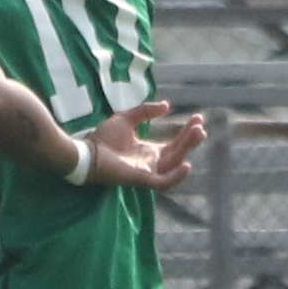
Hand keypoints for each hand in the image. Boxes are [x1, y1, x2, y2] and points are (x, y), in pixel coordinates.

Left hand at [84, 100, 207, 190]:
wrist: (87, 152)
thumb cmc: (103, 138)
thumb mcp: (127, 119)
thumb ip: (145, 111)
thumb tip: (167, 105)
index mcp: (148, 152)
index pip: (175, 144)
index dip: (187, 132)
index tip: (198, 118)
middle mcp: (151, 163)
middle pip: (178, 152)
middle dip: (191, 139)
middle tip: (200, 125)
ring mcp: (147, 172)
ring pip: (174, 164)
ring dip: (187, 149)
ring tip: (197, 133)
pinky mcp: (141, 179)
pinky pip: (163, 183)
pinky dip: (176, 177)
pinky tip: (187, 164)